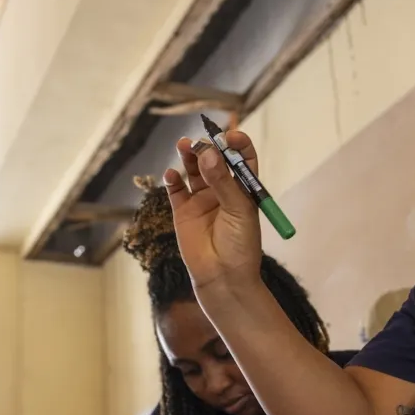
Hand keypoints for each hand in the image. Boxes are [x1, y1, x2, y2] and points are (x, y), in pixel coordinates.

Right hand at [162, 131, 263, 293]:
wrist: (223, 276)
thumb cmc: (240, 244)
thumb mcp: (238, 210)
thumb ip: (222, 181)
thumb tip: (208, 154)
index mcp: (243, 188)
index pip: (241, 158)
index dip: (236, 144)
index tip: (228, 138)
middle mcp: (222, 190)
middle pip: (214, 159)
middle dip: (207, 147)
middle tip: (200, 143)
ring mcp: (201, 199)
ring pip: (193, 170)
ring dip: (189, 156)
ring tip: (184, 147)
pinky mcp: (183, 211)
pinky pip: (175, 189)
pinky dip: (172, 179)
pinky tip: (171, 174)